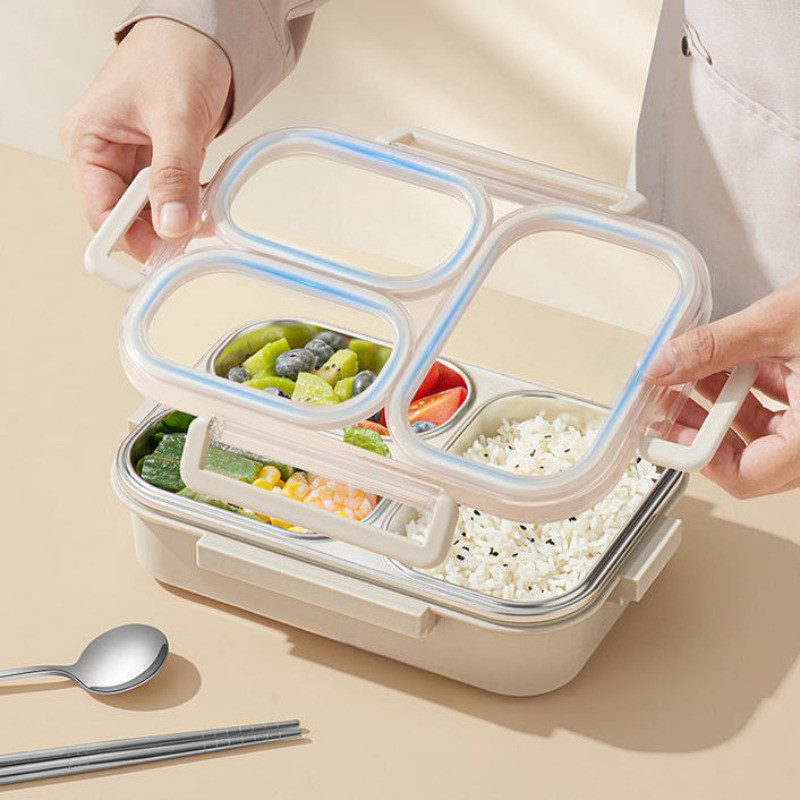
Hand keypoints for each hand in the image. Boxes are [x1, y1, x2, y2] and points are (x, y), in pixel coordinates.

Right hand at [60, 19, 231, 260]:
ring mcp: (134, 159)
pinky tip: (205, 199)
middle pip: (126, 218)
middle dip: (160, 230)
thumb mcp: (175, 117)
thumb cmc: (176, 53)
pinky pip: (172, 196)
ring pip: (152, 211)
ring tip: (203, 214)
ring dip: (178, 218)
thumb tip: (171, 225)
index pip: (99, 211)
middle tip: (193, 237)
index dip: (130, 238)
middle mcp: (105, 154)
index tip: (163, 256)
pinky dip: (190, 203)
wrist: (205, 31)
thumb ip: (173, 174)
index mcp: (89, 141)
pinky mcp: (161, 160)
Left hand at [646, 278, 799, 498]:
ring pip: (763, 432)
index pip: (746, 477)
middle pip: (749, 458)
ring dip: (721, 404)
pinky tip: (727, 364)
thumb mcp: (780, 323)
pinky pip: (782, 409)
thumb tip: (663, 366)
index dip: (696, 456)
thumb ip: (714, 348)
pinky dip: (749, 389)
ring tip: (691, 374)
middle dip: (702, 426)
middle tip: (668, 401)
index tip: (663, 432)